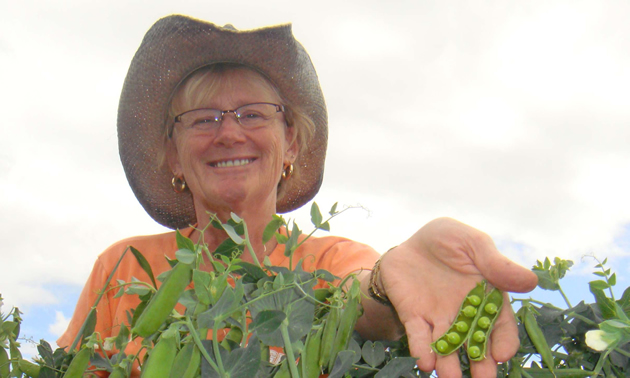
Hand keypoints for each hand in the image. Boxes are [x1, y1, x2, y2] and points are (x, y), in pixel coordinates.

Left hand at [379, 217, 537, 377]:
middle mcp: (465, 314)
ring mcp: (439, 318)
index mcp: (487, 297)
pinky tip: (425, 362)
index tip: (502, 354)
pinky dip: (422, 350)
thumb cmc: (447, 240)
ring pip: (448, 348)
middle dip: (481, 366)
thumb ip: (495, 262)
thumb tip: (530, 281)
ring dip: (449, 366)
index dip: (503, 341)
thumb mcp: (472, 242)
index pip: (500, 325)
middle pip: (476, 345)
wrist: (410, 242)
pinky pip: (419, 337)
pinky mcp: (414, 317)